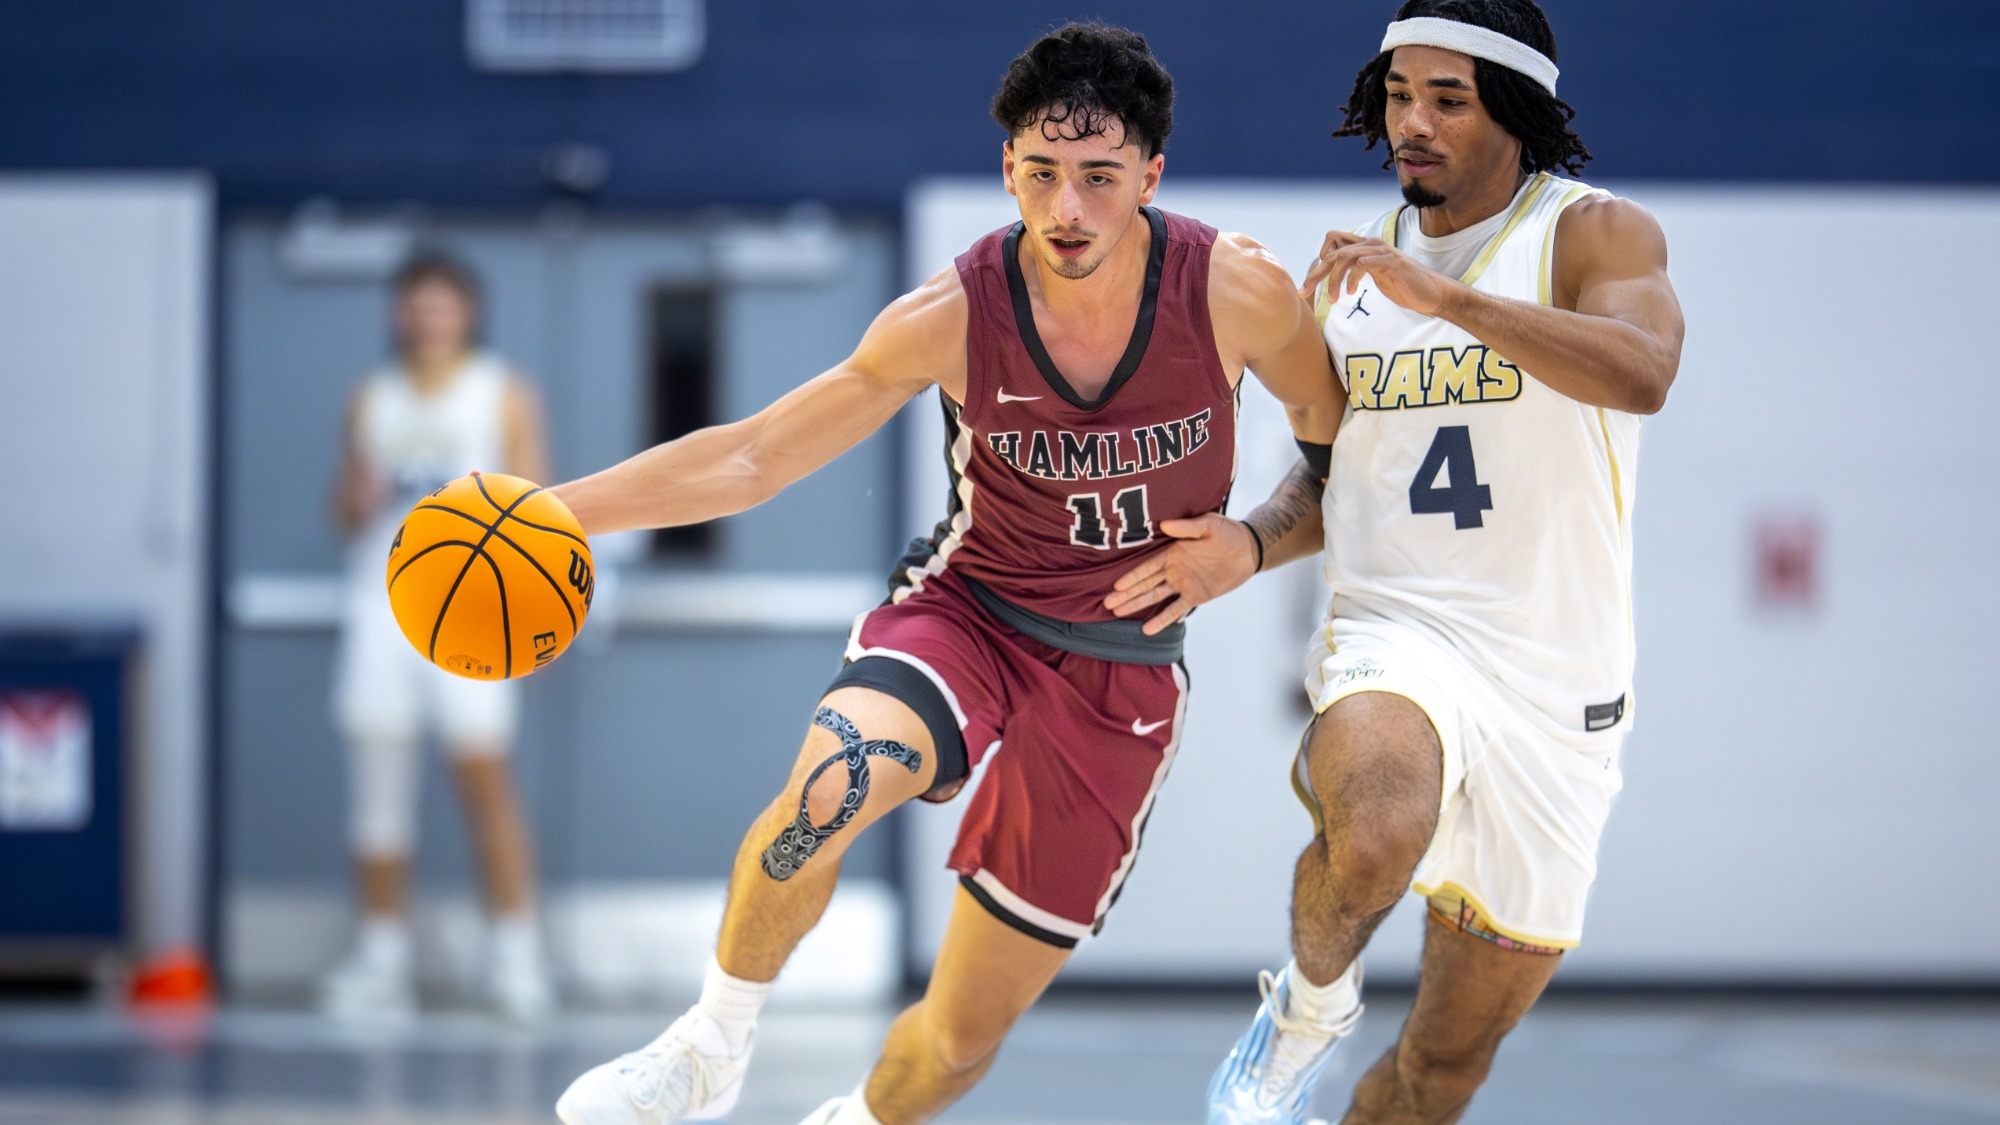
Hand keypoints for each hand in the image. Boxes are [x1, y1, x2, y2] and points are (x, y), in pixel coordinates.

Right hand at [1103, 514, 1259, 635]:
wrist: (1248, 549)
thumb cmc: (1228, 532)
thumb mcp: (1209, 524)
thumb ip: (1187, 527)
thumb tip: (1165, 525)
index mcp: (1172, 552)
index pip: (1147, 567)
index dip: (1132, 577)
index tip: (1116, 586)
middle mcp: (1173, 570)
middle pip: (1145, 584)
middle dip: (1126, 594)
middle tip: (1108, 604)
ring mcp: (1183, 584)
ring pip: (1155, 597)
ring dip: (1137, 605)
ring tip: (1118, 613)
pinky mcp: (1196, 596)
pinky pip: (1176, 610)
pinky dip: (1163, 620)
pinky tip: (1148, 629)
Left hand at [1299, 229, 1458, 318]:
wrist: (1430, 293)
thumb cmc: (1401, 286)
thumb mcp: (1373, 276)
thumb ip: (1356, 270)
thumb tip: (1333, 274)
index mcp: (1365, 247)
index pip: (1332, 242)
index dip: (1318, 261)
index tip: (1311, 284)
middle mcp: (1371, 244)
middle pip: (1333, 250)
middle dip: (1316, 273)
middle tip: (1305, 292)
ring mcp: (1381, 251)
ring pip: (1345, 256)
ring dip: (1334, 279)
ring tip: (1335, 299)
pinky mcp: (1391, 262)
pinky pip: (1363, 264)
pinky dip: (1352, 278)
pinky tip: (1352, 293)